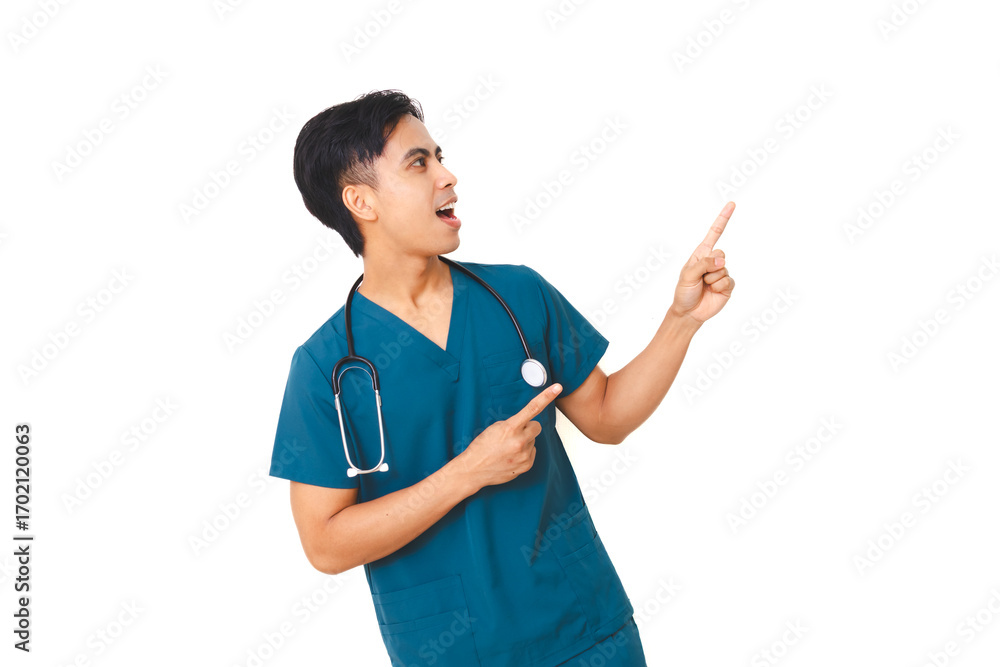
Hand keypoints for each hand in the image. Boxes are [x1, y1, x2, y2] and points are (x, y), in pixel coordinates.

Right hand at [458, 383, 562, 490]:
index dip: (546, 396)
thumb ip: (512, 423)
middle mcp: (520, 442)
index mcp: (510, 428)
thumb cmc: (481, 448)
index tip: (558, 388)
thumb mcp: (494, 428)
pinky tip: (511, 456)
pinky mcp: (526, 465)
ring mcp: (524, 455)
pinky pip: (532, 452)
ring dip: (524, 441)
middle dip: (528, 427)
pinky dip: (524, 452)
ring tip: (508, 448)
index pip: (532, 408)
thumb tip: (525, 424)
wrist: (473, 470)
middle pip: (536, 426)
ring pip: (533, 440)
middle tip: (515, 433)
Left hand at [669, 201, 735, 323]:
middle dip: (709, 266)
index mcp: (702, 254)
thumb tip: (722, 260)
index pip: (715, 233)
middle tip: (700, 278)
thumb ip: (704, 264)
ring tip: (704, 287)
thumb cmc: (684, 292)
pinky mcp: (728, 285)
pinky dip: (719, 287)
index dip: (723, 218)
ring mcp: (721, 273)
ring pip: (723, 269)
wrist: (689, 312)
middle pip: (721, 253)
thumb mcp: (688, 275)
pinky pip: (728, 281)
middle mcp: (713, 261)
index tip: (732, 204)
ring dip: (711, 280)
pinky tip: (712, 292)